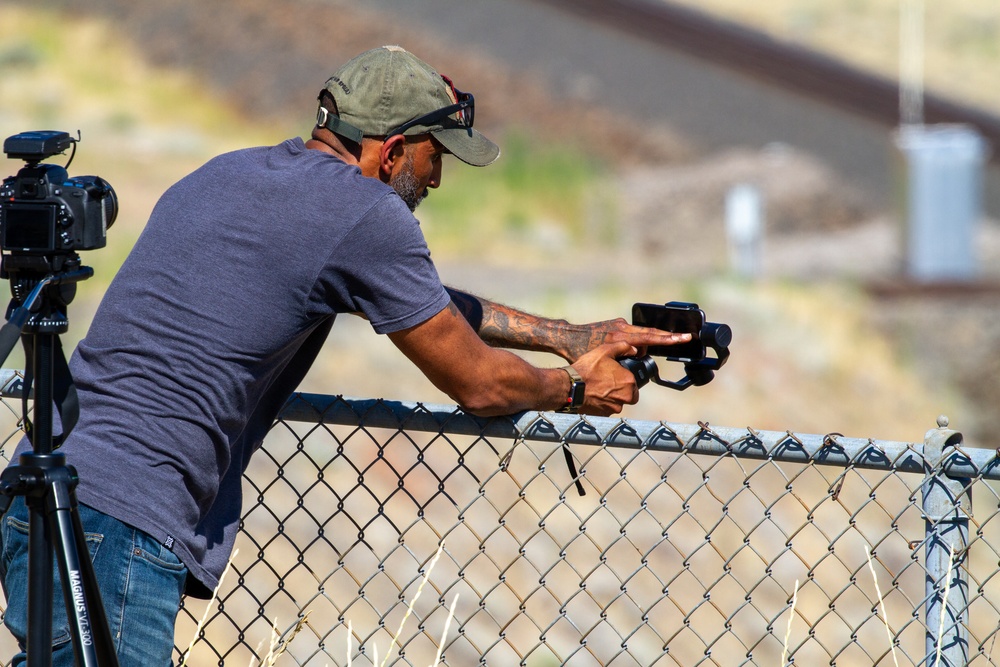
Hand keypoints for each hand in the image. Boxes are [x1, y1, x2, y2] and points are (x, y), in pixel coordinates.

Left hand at [562, 318, 692, 361]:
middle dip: (668, 336)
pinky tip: (638, 349)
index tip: (683, 337)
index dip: (668, 339)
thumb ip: (620, 356)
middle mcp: (621, 327)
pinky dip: (640, 340)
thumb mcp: (601, 357)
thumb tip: (639, 352)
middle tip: (685, 337)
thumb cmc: (579, 351)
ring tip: (656, 348)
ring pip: (643, 332)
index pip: (649, 337)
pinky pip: (633, 332)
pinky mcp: (616, 324)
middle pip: (651, 332)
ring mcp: (619, 324)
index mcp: (619, 336)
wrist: (566, 337)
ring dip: (651, 341)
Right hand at [571, 341, 643, 415]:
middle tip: (609, 382)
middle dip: (621, 390)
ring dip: (611, 397)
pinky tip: (593, 395)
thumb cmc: (587, 369)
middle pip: (629, 395)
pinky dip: (602, 404)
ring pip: (618, 402)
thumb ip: (622, 347)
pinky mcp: (603, 415)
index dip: (626, 378)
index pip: (635, 382)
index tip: (617, 375)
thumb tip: (633, 349)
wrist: (570, 387)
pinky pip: (606, 409)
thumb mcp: (604, 351)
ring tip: (598, 388)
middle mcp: (624, 398)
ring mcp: (614, 408)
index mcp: (628, 382)